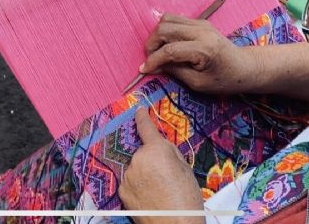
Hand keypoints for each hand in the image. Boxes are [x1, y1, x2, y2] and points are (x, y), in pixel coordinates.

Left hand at [119, 108, 203, 223]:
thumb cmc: (186, 198)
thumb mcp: (186, 169)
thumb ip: (170, 153)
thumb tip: (161, 148)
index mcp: (156, 150)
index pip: (146, 127)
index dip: (142, 117)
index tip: (139, 109)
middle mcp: (137, 159)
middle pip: (143, 153)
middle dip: (152, 159)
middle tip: (167, 176)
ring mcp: (128, 176)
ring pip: (136, 168)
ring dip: (144, 173)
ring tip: (160, 190)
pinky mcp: (122, 191)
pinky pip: (131, 182)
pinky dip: (138, 186)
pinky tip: (150, 197)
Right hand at [141, 14, 260, 94]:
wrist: (245, 67)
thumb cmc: (224, 80)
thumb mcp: (198, 83)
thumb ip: (174, 71)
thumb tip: (153, 67)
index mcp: (203, 49)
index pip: (170, 50)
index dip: (153, 60)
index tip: (143, 69)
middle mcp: (201, 31)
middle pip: (165, 28)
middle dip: (152, 44)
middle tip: (151, 59)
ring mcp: (201, 23)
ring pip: (167, 19)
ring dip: (158, 35)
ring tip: (158, 51)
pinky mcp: (200, 21)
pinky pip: (176, 20)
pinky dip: (167, 31)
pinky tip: (169, 45)